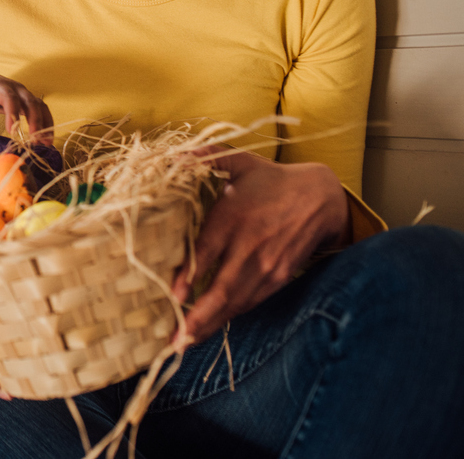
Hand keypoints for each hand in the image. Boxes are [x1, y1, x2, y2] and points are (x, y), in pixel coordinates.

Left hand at [0, 70, 52, 142]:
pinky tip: (47, 139)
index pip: (9, 97)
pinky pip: (43, 110)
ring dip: (44, 124)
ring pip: (40, 106)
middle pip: (29, 102)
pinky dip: (47, 123)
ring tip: (46, 143)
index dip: (12, 112)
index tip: (12, 131)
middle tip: (35, 140)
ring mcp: (25, 94)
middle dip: (34, 120)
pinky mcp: (30, 101)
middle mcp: (16, 88)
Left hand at [172, 149, 349, 343]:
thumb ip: (205, 157)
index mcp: (235, 216)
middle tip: (176, 339)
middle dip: (200, 316)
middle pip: (224, 286)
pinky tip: (209, 329)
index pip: (210, 250)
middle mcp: (251, 245)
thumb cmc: (270, 180)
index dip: (192, 274)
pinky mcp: (279, 276)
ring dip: (212, 324)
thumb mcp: (240, 161)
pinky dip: (230, 316)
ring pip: (237, 301)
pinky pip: (251, 301)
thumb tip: (175, 153)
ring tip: (186, 342)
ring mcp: (267, 265)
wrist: (321, 197)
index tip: (174, 294)